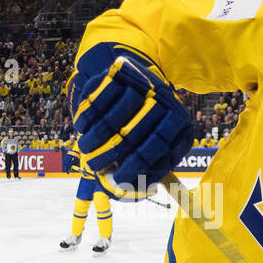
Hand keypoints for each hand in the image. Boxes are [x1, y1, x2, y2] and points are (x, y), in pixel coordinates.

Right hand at [69, 48, 192, 195]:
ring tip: (86, 150)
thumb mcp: (167, 144)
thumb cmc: (155, 124)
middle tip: (95, 167)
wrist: (147, 79)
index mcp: (180, 121)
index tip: (120, 180)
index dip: (137, 167)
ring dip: (94, 138)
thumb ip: (159, 166)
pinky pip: (97, 98)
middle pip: (132, 133)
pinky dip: (86, 117)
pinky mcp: (120, 72)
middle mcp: (165, 100)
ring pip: (112, 117)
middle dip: (111, 154)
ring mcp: (142, 83)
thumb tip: (147, 191)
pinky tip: (81, 128)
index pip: (157, 147)